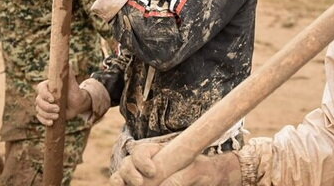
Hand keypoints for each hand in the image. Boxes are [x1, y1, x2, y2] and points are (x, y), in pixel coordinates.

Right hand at [34, 69, 90, 125]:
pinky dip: (44, 121)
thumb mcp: (72, 83)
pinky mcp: (45, 113)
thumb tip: (68, 63)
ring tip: (57, 116)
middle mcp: (43, 95)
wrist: (77, 103)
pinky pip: (40, 117)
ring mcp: (43, 105)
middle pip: (38, 101)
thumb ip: (69, 73)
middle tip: (58, 109)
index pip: (40, 89)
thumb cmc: (74, 91)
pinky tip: (51, 123)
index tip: (53, 99)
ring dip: (47, 114)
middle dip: (47, 107)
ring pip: (39, 110)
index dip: (45, 94)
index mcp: (48, 86)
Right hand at [110, 143, 240, 185]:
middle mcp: (147, 163)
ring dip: (119, 181)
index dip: (141, 159)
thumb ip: (183, 177)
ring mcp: (143, 177)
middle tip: (139, 184)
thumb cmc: (207, 171)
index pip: (141, 151)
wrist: (214, 177)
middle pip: (128, 163)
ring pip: (121, 177)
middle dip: (128, 172)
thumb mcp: (199, 171)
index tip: (152, 171)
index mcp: (159, 152)